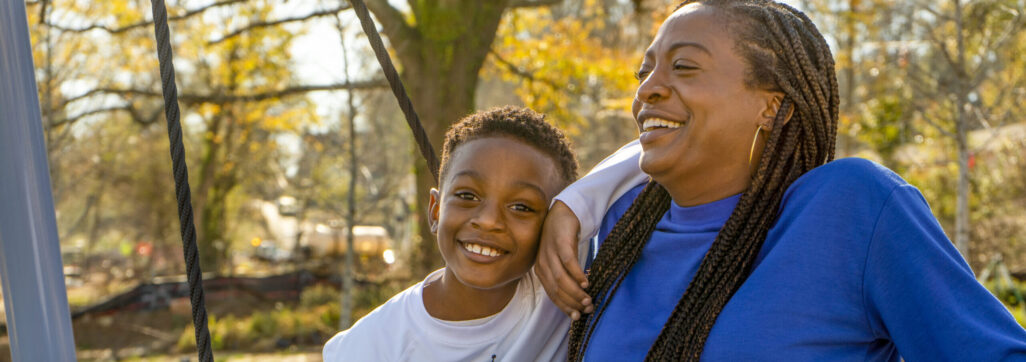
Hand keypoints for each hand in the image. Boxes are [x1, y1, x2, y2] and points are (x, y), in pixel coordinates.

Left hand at [536, 201, 593, 320]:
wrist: (562, 213)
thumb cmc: (562, 240)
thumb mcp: (558, 261)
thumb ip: (564, 278)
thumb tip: (577, 299)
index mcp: (541, 270)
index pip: (552, 294)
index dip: (565, 307)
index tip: (578, 316)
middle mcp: (542, 263)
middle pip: (557, 289)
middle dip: (573, 302)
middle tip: (588, 308)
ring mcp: (550, 253)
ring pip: (562, 279)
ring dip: (576, 291)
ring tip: (589, 298)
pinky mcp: (561, 243)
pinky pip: (568, 262)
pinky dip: (577, 274)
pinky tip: (586, 282)